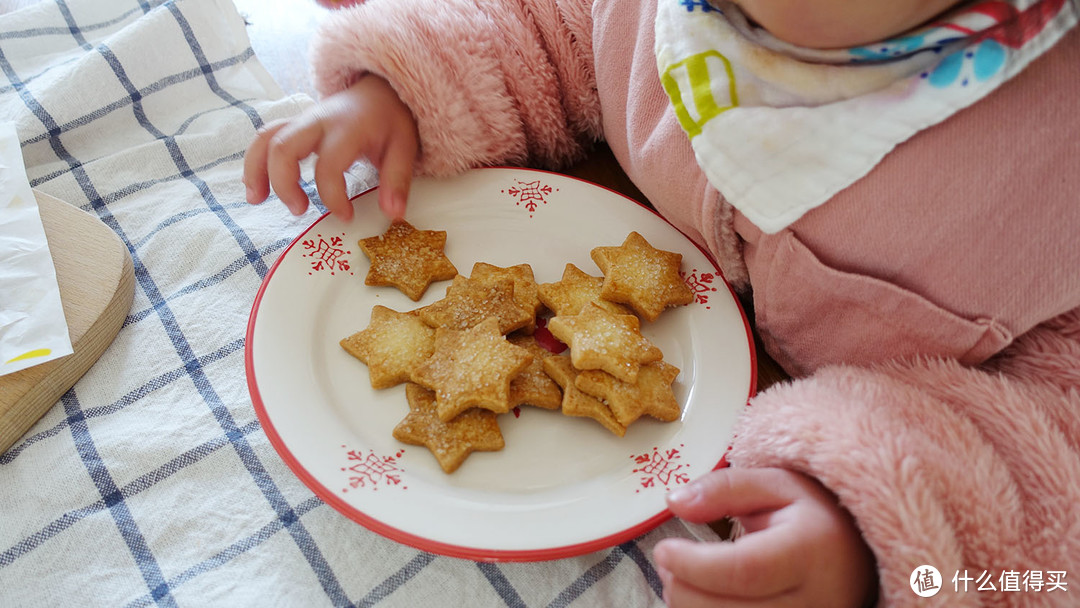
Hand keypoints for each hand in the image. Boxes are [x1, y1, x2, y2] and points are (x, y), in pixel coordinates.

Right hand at [243, 74, 418, 221]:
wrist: (380, 92)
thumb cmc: (391, 122)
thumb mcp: (405, 148)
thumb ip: (396, 180)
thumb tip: (392, 214)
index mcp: (347, 128)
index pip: (329, 165)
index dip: (333, 196)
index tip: (345, 216)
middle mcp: (318, 121)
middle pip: (284, 146)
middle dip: (283, 183)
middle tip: (299, 210)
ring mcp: (302, 121)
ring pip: (266, 138)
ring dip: (256, 169)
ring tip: (256, 200)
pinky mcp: (294, 125)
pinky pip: (265, 137)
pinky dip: (255, 161)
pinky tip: (256, 187)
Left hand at [653, 467, 876, 607]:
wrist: (860, 555)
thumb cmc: (814, 516)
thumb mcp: (775, 483)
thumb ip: (724, 489)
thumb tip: (675, 502)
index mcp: (812, 551)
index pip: (746, 570)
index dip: (695, 565)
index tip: (665, 550)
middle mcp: (817, 600)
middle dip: (684, 589)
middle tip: (667, 563)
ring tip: (681, 579)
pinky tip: (703, 599)